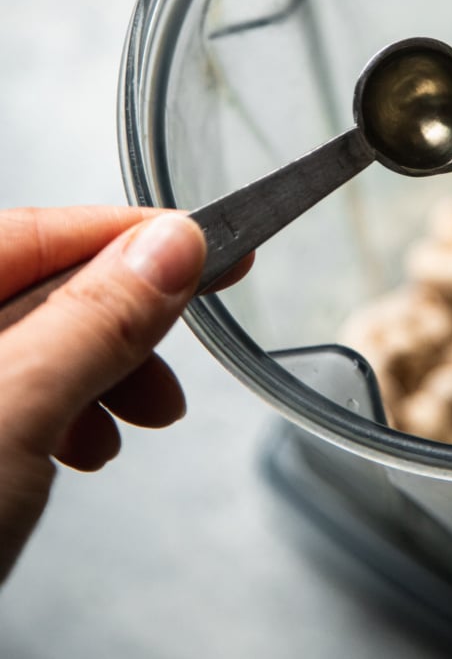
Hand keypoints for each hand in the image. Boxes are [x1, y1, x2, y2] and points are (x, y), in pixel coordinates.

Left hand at [0, 206, 251, 582]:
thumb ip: (92, 321)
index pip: (39, 231)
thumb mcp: (10, 416)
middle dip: (124, 321)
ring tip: (147, 415)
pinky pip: (20, 394)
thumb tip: (167, 248)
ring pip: (36, 345)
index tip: (206, 244)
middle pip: (40, 288)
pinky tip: (89, 445)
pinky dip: (70, 412)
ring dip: (104, 372)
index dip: (134, 236)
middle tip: (185, 341)